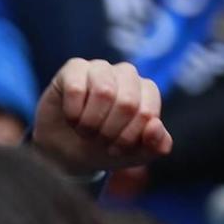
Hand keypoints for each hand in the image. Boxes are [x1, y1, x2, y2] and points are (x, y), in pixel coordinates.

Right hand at [31, 59, 173, 175]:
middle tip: (98, 140)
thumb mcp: (135, 155)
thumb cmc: (105, 147)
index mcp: (147, 91)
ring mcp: (100, 68)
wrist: (67, 152)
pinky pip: (76, 88)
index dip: (128, 138)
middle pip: (127, 103)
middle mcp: (127, 74)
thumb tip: (155, 125)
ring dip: (90, 123)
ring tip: (84, 130)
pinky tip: (70, 118)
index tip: (115, 148)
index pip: (147, 113)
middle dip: (109, 133)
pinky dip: (72, 113)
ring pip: (104, 92)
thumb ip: (157, 145)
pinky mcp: (74, 68)